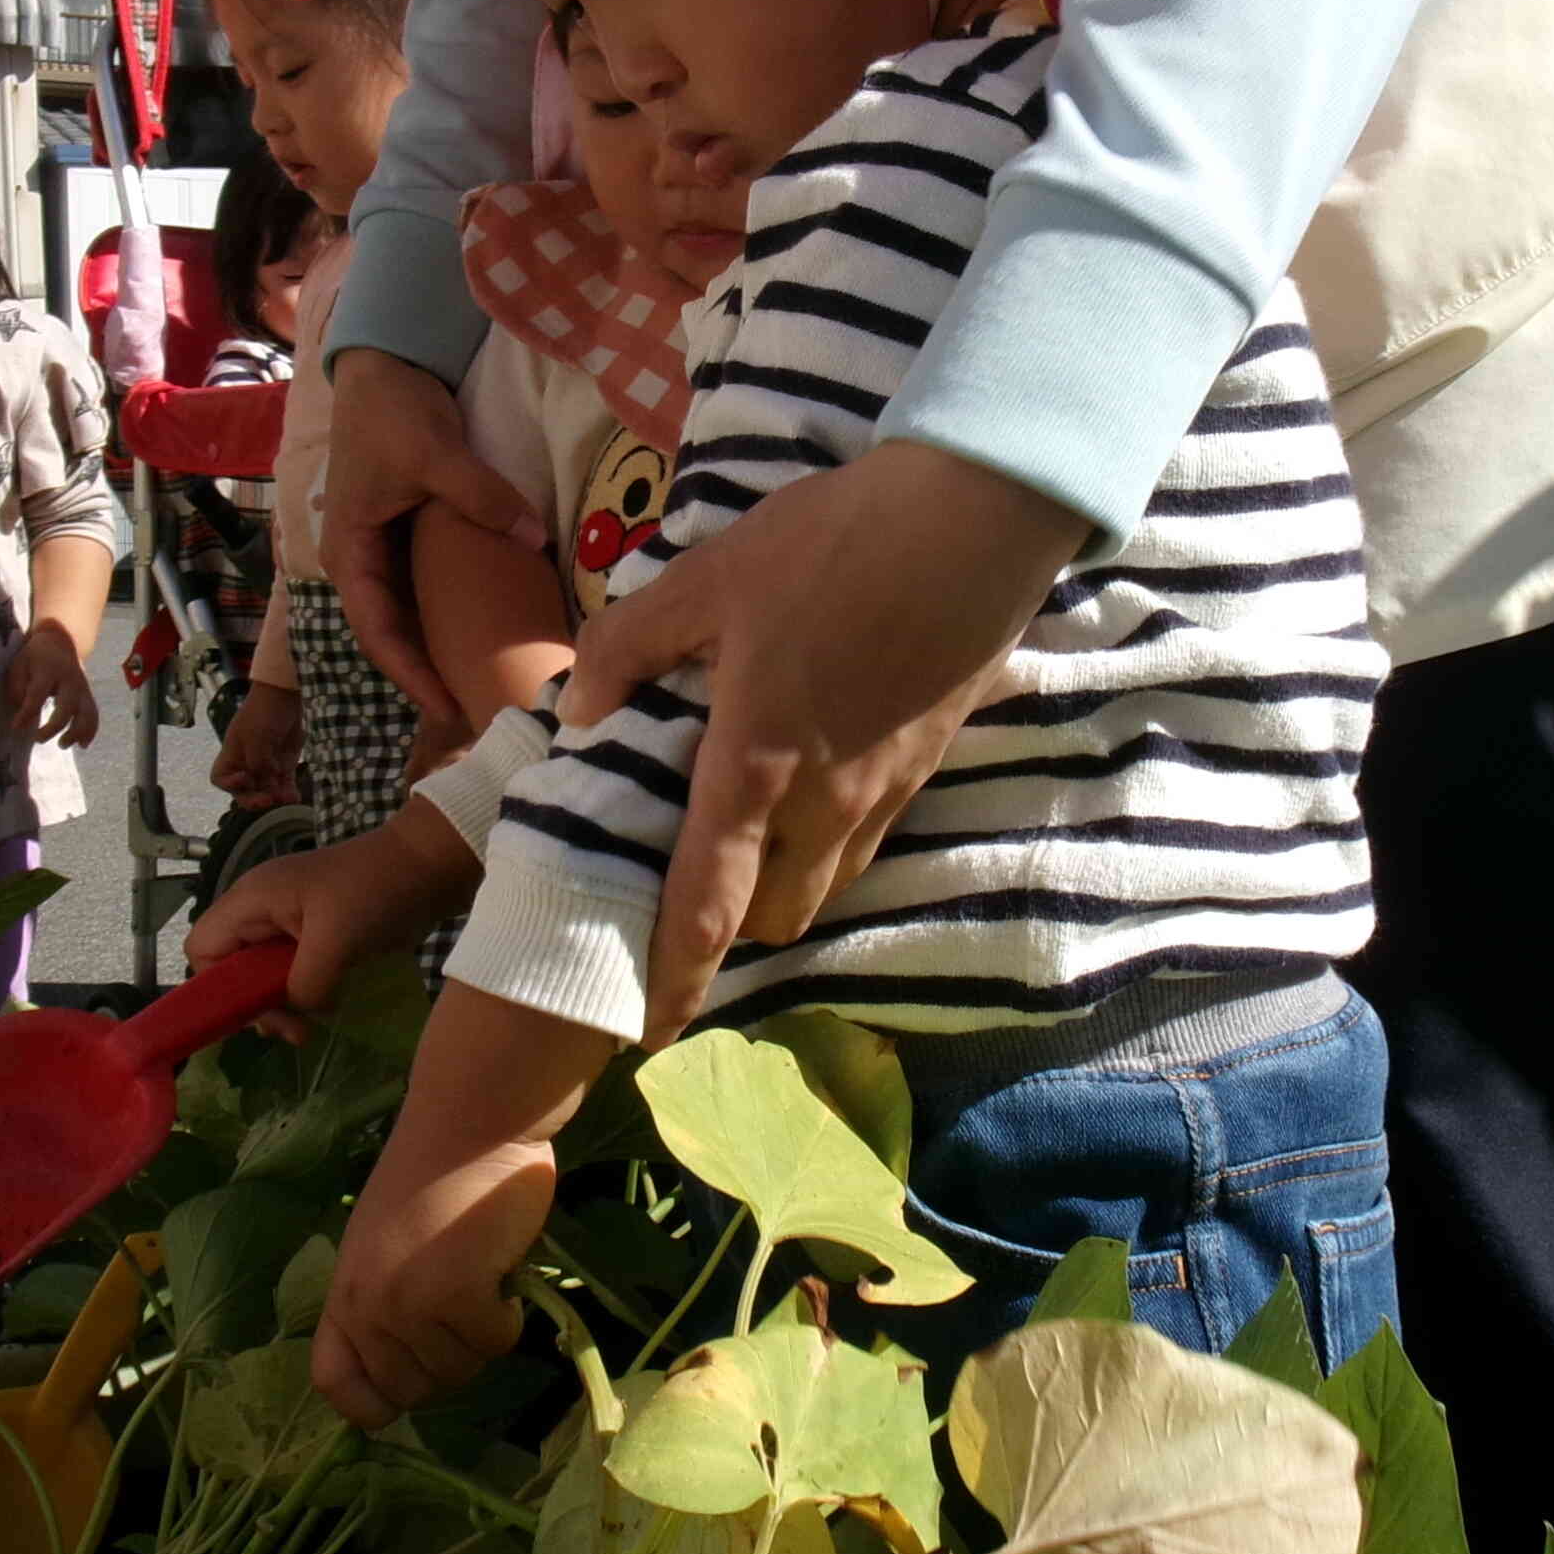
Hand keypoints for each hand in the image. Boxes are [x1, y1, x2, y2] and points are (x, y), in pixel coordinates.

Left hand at [2, 620, 100, 748]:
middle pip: (67, 707)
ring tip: (62, 745)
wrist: (61, 640)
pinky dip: (91, 731)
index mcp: (49, 670)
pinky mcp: (88, 695)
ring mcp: (82, 687)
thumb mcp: (19, 664)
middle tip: (38, 738)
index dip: (27, 713)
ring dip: (77, 732)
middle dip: (54, 726)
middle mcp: (69, 679)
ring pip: (86, 713)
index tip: (15, 727)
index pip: (37, 694)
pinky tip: (82, 745)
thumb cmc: (34, 657)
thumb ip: (18, 687)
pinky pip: (93, 714)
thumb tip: (24, 714)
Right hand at [185, 801, 478, 1031]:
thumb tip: (300, 1010)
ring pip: (260, 974)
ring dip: (281, 1003)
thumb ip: (305, 982)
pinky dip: (302, 993)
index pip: (201, 949)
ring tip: (311, 1026)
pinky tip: (325, 1007)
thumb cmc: (377, 890)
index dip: (217, 986)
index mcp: (252, 900)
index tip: (258, 1011)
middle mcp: (261, 909)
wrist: (429, 864)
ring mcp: (287, 921)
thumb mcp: (337, 939)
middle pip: (230, 967)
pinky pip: (290, 971)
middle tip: (295, 1030)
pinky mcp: (314, 933)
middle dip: (254, 1004)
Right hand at [212, 681, 303, 808]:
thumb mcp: (256, 736)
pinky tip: (295, 797)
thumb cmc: (263, 711)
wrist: (285, 694)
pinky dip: (289, 793)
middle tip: (268, 800)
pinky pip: (284, 784)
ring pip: (267, 791)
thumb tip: (268, 785)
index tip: (244, 779)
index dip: (230, 784)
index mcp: (232, 754)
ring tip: (286, 798)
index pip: (220, 778)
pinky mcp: (284, 763)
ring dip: (275, 798)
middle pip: (244, 791)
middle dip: (255, 799)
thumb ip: (258, 762)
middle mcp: (246, 763)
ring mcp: (266, 764)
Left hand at [310, 980, 601, 1428]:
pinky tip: (503, 1274)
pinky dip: (509, 1318)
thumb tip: (415, 1365)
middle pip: (410, 1389)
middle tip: (467, 1314)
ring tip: (484, 1281)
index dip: (371, 1403)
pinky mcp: (456, 1296)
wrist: (470, 1123)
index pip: (334, 1382)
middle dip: (448, 1364)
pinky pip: (493, 1342)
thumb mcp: (384, 1246)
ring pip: (458, 1371)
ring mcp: (407, 1305)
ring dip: (482, 1338)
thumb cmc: (435, 1176)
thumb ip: (384, 1301)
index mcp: (343, 1293)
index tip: (410, 1385)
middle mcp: (367, 1306)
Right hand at [320, 347, 546, 725]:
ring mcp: (384, 551)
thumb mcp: (434, 453)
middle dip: (431, 674)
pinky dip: (453, 613)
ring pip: (412, 615)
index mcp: (349, 554)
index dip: (412, 675)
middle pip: (395, 635)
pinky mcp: (408, 536)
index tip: (448, 706)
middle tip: (478, 709)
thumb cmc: (393, 412)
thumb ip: (480, 496)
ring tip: (485, 681)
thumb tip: (533, 537)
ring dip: (441, 648)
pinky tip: (489, 630)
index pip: (379, 633)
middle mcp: (361, 562)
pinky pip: (429, 589)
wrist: (386, 365)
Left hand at [562, 440, 1082, 1043]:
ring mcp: (883, 792)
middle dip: (723, 932)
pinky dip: (826, 846)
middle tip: (682, 905)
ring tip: (744, 850)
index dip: (672, 981)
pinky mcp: (925, 768)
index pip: (703, 910)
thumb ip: (629, 647)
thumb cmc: (830, 547)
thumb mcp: (705, 578)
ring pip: (823, 886)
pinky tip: (809, 794)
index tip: (646, 1031)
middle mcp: (823, 805)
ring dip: (780, 889)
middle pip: (768, 919)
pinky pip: (865, 842)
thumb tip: (580, 708)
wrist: (973, 523)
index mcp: (754, 768)